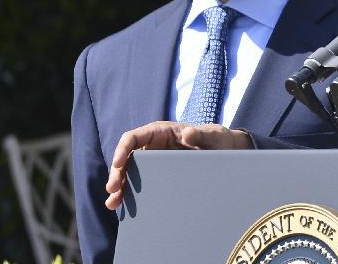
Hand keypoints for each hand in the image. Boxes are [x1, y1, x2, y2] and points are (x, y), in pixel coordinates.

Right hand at [105, 121, 250, 209]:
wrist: (224, 151)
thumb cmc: (217, 139)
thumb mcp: (213, 136)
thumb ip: (202, 134)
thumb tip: (187, 133)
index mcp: (161, 131)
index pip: (134, 137)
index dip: (122, 149)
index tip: (117, 163)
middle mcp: (153, 145)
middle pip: (127, 157)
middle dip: (117, 172)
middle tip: (113, 189)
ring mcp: (154, 160)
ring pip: (129, 171)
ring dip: (119, 186)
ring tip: (113, 203)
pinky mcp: (157, 173)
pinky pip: (139, 181)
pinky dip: (130, 192)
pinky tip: (123, 205)